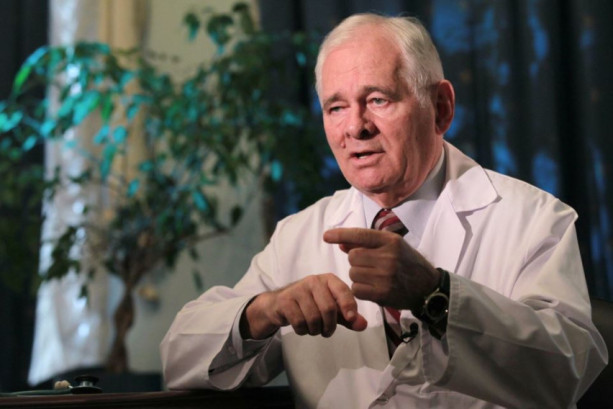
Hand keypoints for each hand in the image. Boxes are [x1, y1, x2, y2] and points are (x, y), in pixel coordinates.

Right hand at [240, 273, 367, 339]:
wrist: (279, 305)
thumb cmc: (310, 305)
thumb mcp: (332, 310)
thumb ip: (348, 317)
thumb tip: (362, 325)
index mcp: (328, 280)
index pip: (342, 290)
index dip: (349, 305)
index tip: (351, 318)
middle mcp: (313, 281)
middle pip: (329, 308)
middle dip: (330, 326)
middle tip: (327, 331)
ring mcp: (298, 289)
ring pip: (314, 318)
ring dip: (315, 330)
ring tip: (313, 328)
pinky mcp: (285, 300)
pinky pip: (299, 322)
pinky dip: (302, 330)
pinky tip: (301, 327)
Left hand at [323, 227, 439, 311]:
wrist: (427, 286)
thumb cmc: (406, 262)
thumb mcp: (391, 246)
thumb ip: (366, 243)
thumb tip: (340, 243)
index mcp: (390, 241)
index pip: (360, 235)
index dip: (341, 234)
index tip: (326, 235)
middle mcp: (388, 256)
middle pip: (353, 256)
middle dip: (356, 261)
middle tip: (371, 265)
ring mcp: (385, 276)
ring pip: (353, 273)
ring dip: (358, 276)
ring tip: (375, 276)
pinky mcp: (382, 294)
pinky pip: (356, 289)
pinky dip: (360, 289)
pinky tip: (373, 288)